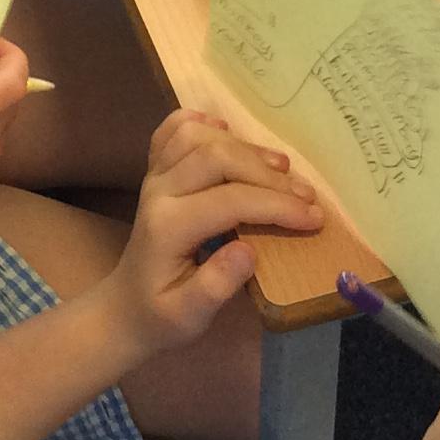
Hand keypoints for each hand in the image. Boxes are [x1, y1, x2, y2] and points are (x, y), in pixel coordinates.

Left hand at [99, 110, 323, 356]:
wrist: (125, 307)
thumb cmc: (162, 316)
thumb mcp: (188, 317)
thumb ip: (215, 287)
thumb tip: (248, 251)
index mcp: (168, 227)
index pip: (229, 201)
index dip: (276, 206)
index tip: (314, 219)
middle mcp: (158, 192)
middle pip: (217, 158)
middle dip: (268, 175)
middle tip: (307, 197)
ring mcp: (154, 176)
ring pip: (198, 135)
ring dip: (244, 146)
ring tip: (281, 167)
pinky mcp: (155, 171)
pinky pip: (172, 131)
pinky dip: (200, 122)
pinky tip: (225, 127)